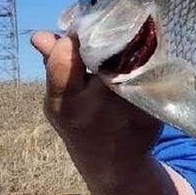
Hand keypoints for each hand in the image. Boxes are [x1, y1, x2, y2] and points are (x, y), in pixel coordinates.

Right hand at [30, 31, 161, 174]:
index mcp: (66, 102)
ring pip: (130, 57)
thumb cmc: (83, 120)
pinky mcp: (154, 106)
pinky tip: (144, 58)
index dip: (71, 40)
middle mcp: (97, 104)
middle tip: (106, 33)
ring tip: (125, 42)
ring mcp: (128, 106)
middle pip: (102, 53)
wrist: (116, 161)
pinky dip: (147, 60)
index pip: (64, 57)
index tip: (77, 36)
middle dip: (104, 38)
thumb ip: (54, 66)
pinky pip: (152, 70)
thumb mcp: (61, 100)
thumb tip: (41, 36)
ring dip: (127, 45)